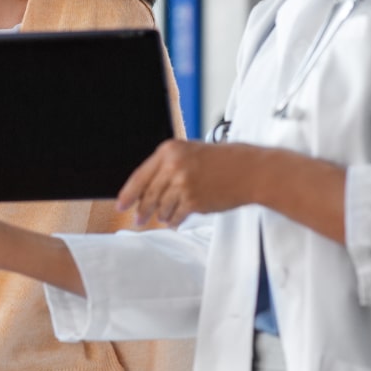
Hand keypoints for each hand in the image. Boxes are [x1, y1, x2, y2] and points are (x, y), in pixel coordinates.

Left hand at [116, 139, 270, 226]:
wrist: (249, 171)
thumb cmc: (223, 161)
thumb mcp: (190, 152)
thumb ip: (168, 166)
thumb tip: (147, 188)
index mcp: (169, 151)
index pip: (140, 175)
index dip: (128, 193)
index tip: (121, 204)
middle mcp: (173, 166)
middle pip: (149, 195)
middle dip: (143, 209)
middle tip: (139, 218)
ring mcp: (183, 184)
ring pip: (161, 208)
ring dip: (162, 215)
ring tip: (165, 216)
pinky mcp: (193, 201)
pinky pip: (176, 216)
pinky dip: (174, 220)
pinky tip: (176, 220)